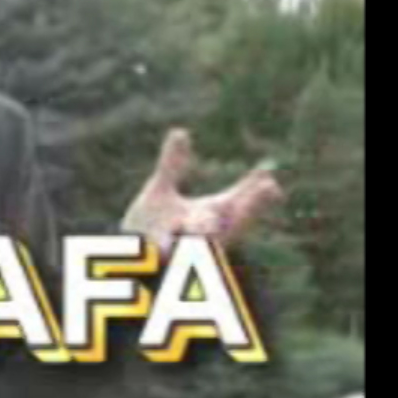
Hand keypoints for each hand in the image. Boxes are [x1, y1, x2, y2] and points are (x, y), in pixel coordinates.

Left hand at [121, 128, 284, 251]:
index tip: (269, 177)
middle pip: (235, 221)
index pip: (240, 201)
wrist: (128, 261)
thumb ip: (172, 166)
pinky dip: (174, 247)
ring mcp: (193, 253)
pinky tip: (168, 242)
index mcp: (210, 216)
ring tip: (203, 216)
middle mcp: (208, 235)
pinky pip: (179, 258)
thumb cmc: (149, 229)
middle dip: (251, 207)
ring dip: (206, 227)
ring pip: (207, 241)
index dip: (256, 190)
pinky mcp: (173, 266)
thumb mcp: (161, 192)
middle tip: (269, 188)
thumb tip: (180, 132)